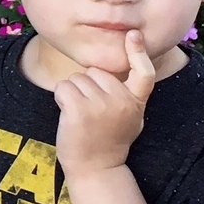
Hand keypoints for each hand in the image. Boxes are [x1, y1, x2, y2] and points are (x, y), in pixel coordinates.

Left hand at [54, 29, 157, 177]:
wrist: (95, 169)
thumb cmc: (106, 141)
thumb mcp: (127, 118)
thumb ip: (124, 96)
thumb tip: (111, 70)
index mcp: (136, 102)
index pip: (143, 73)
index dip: (138, 52)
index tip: (133, 34)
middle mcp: (123, 101)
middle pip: (94, 72)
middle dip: (87, 86)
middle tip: (91, 113)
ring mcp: (102, 104)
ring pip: (76, 79)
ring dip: (72, 94)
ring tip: (81, 117)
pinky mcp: (80, 109)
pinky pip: (63, 87)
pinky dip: (60, 98)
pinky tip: (69, 116)